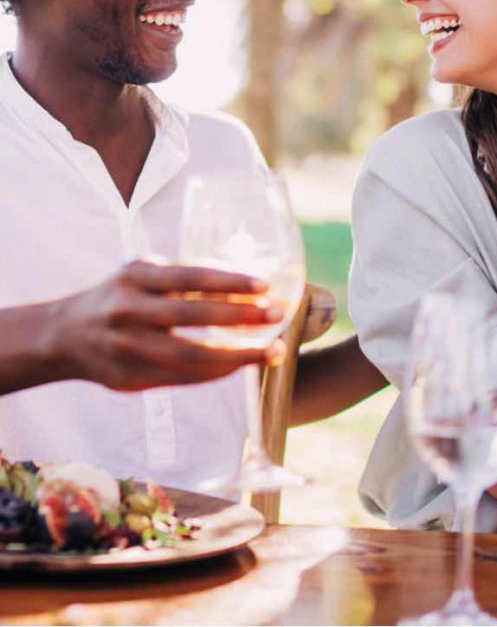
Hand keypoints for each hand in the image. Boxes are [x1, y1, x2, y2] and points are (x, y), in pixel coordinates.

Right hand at [46, 260, 284, 390]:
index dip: (228, 281)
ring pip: (189, 356)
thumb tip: (245, 284)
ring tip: (272, 351)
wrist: (62, 336)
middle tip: (277, 315)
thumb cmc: (119, 297)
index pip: (189, 276)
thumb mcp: (141, 275)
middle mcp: (128, 310)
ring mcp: (127, 347)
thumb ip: (182, 279)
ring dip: (236, 355)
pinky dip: (216, 373)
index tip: (264, 285)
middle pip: (191, 316)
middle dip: (239, 316)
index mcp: (135, 277)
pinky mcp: (130, 378)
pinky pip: (182, 379)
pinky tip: (241, 366)